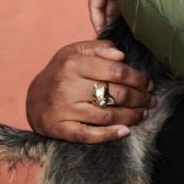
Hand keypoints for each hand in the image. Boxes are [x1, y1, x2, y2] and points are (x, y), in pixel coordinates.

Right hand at [26, 40, 154, 142]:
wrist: (33, 98)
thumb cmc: (60, 72)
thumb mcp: (74, 52)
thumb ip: (99, 48)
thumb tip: (122, 55)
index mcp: (73, 64)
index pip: (115, 71)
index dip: (137, 79)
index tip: (148, 83)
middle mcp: (68, 86)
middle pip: (114, 93)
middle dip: (138, 98)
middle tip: (150, 101)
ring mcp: (64, 109)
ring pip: (106, 115)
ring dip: (131, 117)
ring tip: (143, 114)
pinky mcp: (61, 129)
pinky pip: (89, 134)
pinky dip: (110, 134)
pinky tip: (125, 131)